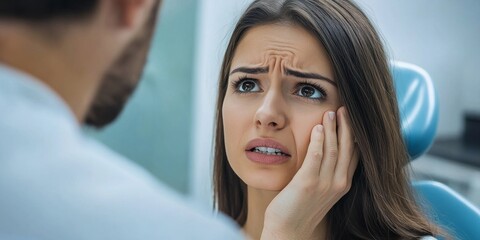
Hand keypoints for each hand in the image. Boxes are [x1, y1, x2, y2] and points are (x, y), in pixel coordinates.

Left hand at [261, 106, 358, 239]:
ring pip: (333, 149)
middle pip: (348, 148)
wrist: (288, 230)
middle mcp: (338, 183)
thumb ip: (325, 172)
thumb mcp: (320, 190)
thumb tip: (323, 152)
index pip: (354, 154)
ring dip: (333, 129)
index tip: (351, 118)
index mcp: (342, 184)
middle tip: (344, 108)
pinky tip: (318, 127)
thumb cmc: (300, 208)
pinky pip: (316, 156)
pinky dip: (318, 140)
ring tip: (331, 113)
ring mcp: (324, 184)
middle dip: (347, 126)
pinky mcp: (307, 183)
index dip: (354, 135)